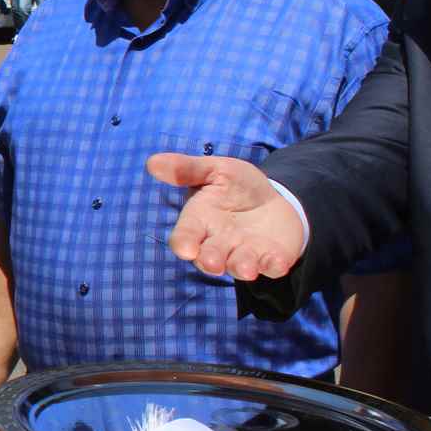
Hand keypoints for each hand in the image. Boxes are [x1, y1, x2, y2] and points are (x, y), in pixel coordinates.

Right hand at [147, 153, 304, 280]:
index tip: (185, 249)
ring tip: (245, 268)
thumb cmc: (237, 187)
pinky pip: (271, 266)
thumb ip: (188, 169)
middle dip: (210, 261)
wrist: (273, 199)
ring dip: (241, 267)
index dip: (183, 243)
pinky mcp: (270, 258)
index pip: (185, 236)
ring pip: (238, 265)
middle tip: (213, 263)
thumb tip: (152, 162)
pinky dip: (274, 265)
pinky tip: (277, 261)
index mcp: (200, 221)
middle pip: (209, 257)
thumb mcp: (216, 170)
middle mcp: (219, 242)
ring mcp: (245, 252)